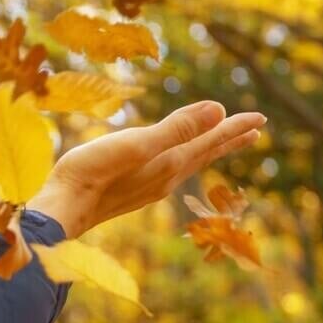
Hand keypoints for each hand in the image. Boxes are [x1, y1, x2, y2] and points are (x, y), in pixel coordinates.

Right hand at [27, 101, 265, 237]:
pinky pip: (170, 172)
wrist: (62, 211)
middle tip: (254, 131)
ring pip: (188, 164)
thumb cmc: (93, 173)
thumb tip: (219, 111)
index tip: (261, 118)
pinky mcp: (132, 192)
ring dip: (207, 150)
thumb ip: (177, 128)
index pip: (210, 141)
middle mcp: (165, 178)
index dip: (234, 127)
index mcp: (169, 163)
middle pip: (204, 154)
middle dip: (228, 140)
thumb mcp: (136, 145)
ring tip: (221, 143)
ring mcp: (148, 187)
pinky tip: (174, 164)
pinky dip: (183, 160)